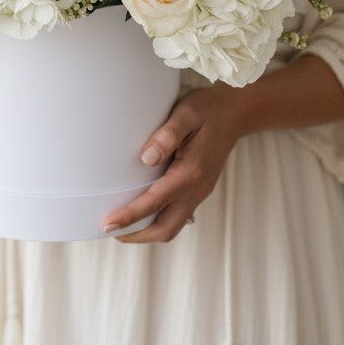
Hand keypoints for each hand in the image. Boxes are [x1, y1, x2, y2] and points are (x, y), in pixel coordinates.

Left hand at [103, 85, 244, 242]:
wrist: (236, 112)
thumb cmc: (208, 109)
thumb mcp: (187, 113)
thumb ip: (168, 134)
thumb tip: (147, 158)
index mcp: (191, 172)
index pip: (155, 202)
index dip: (129, 216)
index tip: (107, 224)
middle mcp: (197, 188)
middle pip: (165, 228)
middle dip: (136, 234)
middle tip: (110, 230)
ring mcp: (199, 191)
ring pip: (172, 225)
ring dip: (147, 231)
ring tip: (122, 226)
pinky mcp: (199, 189)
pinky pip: (178, 214)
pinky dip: (158, 220)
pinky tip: (144, 211)